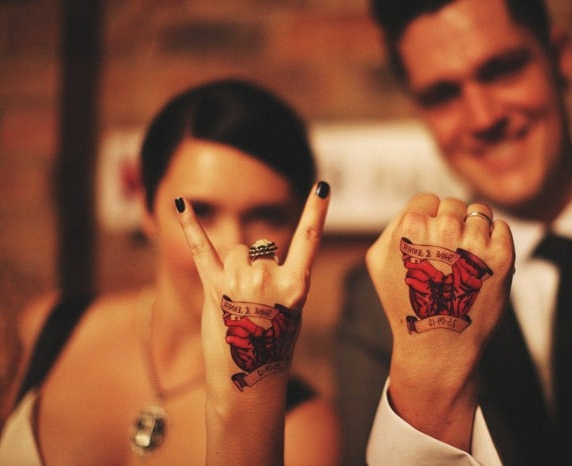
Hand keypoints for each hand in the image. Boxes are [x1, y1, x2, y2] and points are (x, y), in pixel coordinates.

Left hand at [176, 182, 329, 394]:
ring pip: (239, 251)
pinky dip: (190, 225)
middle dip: (257, 270)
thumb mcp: (291, 310)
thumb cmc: (273, 346)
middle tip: (255, 305)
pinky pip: (202, 248)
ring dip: (235, 269)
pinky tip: (180, 203)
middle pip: (263, 249)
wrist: (249, 380)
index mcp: (296, 285)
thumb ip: (281, 278)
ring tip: (235, 302)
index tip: (322, 186)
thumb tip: (258, 252)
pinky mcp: (214, 287)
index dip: (317, 212)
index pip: (310, 240)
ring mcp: (240, 282)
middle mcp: (269, 279)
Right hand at [366, 193, 513, 449]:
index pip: (428, 199)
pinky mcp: (500, 256)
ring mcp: (475, 242)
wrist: (437, 345)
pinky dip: (494, 241)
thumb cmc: (405, 302)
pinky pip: (501, 228)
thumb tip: (418, 208)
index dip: (428, 219)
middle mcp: (445, 228)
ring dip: (474, 230)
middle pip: (454, 204)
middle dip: (451, 224)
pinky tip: (479, 264)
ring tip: (464, 260)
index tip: (429, 242)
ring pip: (480, 212)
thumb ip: (392, 224)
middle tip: (447, 255)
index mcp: (411, 224)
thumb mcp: (377, 261)